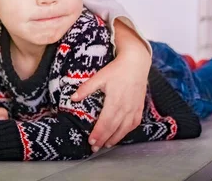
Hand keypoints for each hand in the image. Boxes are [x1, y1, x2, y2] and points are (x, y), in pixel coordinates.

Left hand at [72, 19, 149, 150]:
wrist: (136, 64)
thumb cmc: (116, 70)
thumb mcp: (99, 77)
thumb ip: (86, 88)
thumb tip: (73, 98)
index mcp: (114, 101)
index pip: (105, 123)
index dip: (98, 133)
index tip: (91, 141)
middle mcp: (125, 108)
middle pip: (114, 128)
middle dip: (104, 139)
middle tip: (95, 148)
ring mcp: (134, 109)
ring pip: (124, 129)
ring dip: (115, 138)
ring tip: (106, 145)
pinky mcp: (139, 108)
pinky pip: (134, 124)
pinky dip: (127, 131)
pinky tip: (121, 134)